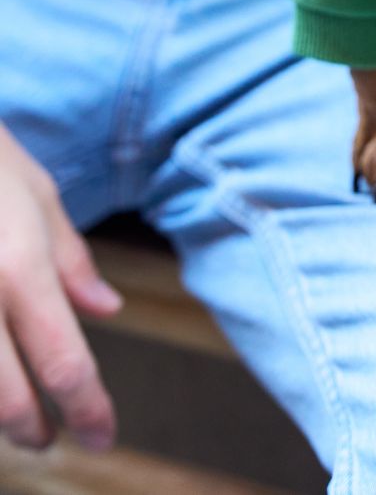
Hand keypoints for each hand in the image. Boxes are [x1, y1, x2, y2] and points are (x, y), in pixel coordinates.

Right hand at [0, 125, 121, 450]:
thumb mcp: (38, 195)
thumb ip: (71, 261)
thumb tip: (106, 311)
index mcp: (19, 269)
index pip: (62, 361)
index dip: (87, 408)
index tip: (102, 434)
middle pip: (4, 399)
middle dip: (30, 428)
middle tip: (49, 437)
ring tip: (15, 411)